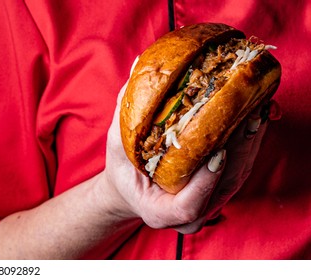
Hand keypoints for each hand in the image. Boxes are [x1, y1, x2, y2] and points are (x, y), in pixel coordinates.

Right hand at [100, 57, 267, 233]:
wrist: (134, 190)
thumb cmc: (124, 169)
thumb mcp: (116, 142)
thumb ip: (126, 110)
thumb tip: (138, 66)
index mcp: (159, 212)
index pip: (188, 206)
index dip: (205, 182)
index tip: (217, 154)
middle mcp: (189, 216)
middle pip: (223, 185)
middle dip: (239, 148)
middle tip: (246, 114)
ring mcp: (211, 205)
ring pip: (239, 174)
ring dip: (251, 139)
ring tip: (254, 105)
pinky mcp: (225, 189)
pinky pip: (243, 166)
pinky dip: (251, 139)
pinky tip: (256, 112)